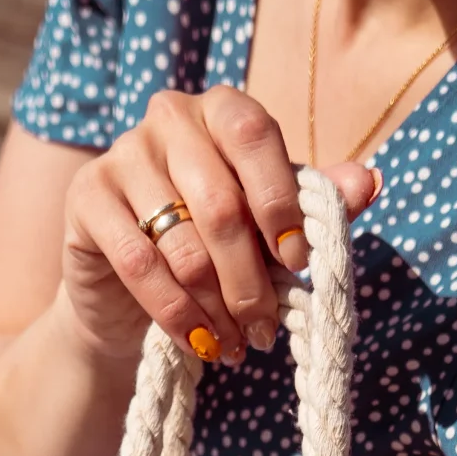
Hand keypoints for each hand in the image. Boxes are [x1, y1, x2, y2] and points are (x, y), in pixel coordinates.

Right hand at [58, 87, 378, 365]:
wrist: (131, 297)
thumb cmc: (215, 252)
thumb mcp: (270, 228)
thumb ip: (315, 205)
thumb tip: (369, 183)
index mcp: (221, 110)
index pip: (255, 136)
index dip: (280, 203)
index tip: (299, 262)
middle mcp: (169, 116)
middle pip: (220, 203)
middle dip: (250, 279)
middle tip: (266, 329)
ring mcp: (122, 154)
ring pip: (182, 243)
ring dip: (215, 307)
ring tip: (235, 345)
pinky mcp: (87, 198)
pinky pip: (140, 264)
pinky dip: (176, 313)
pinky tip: (199, 342)